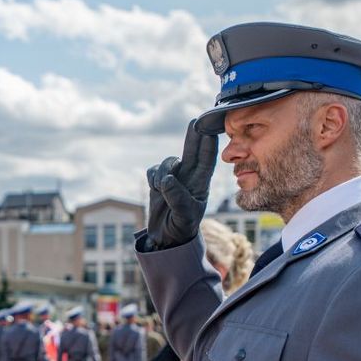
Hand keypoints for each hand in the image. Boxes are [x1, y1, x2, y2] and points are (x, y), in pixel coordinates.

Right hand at [145, 119, 217, 249]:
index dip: (208, 144)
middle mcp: (189, 178)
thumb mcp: (183, 217)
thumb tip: (168, 178)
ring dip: (162, 171)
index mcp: (201, 184)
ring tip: (160, 188)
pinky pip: (153, 169)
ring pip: (168, 162)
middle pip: (192, 152)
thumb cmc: (181, 228)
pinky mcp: (158, 181)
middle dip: (193, 137)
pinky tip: (155, 189)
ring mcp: (174, 178)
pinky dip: (152, 177)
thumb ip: (178, 198)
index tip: (208, 130)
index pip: (206, 160)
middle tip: (195, 122)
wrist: (166, 238)